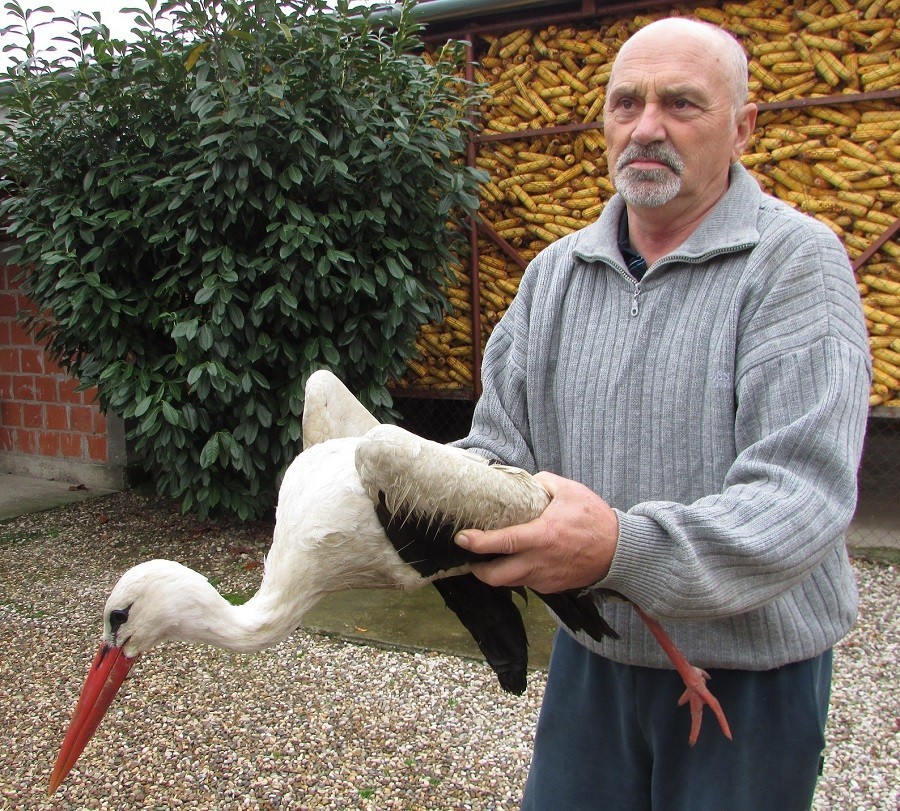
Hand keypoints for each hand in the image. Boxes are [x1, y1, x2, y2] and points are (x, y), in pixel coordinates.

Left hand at [455, 471, 618, 592]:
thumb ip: (542, 483)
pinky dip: (517, 574)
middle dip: (478, 570)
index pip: (502, 543)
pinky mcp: (552, 587)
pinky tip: (517, 561)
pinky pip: (527, 582)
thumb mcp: (569, 490)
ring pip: (510, 582)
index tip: (461, 539)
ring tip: (489, 559)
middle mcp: (540, 562)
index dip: (478, 543)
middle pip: (497, 576)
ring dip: (496, 573)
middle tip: (470, 557)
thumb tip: (523, 482)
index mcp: (542, 536)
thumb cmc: (594, 518)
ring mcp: (546, 578)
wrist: (620, 551)